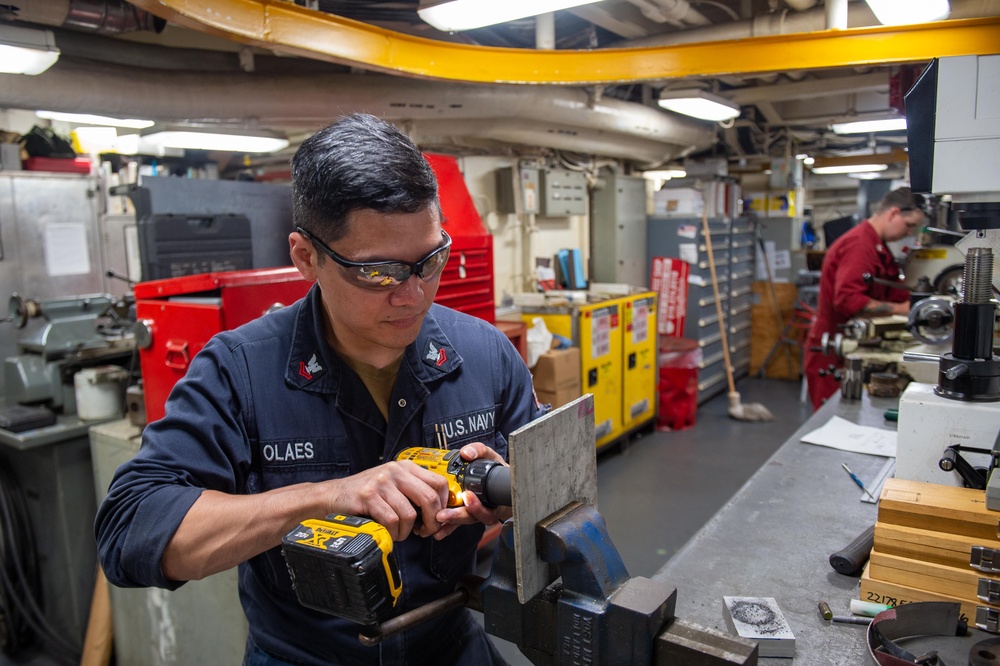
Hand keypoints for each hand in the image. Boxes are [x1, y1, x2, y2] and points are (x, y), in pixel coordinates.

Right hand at [319, 460, 449, 540]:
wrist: (331, 496)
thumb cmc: (365, 496)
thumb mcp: (393, 487)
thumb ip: (414, 493)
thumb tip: (440, 513)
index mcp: (405, 467)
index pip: (439, 483)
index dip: (443, 505)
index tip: (438, 519)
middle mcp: (395, 471)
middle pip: (429, 498)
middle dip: (431, 521)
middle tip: (425, 532)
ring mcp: (381, 482)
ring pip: (410, 514)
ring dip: (407, 531)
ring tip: (400, 533)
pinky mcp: (368, 496)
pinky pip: (392, 520)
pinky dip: (393, 532)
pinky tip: (388, 532)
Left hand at [433, 443, 510, 539]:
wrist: (501, 481)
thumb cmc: (495, 471)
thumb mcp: (491, 457)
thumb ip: (480, 451)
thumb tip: (467, 453)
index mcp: (492, 498)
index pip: (486, 508)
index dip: (476, 506)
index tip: (467, 497)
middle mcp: (484, 509)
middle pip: (471, 517)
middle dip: (457, 516)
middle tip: (443, 515)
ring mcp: (474, 513)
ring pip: (462, 521)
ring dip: (449, 523)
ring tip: (436, 521)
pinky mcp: (464, 515)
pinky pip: (456, 524)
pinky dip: (447, 527)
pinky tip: (438, 530)